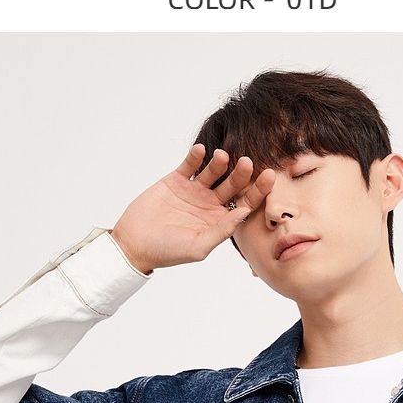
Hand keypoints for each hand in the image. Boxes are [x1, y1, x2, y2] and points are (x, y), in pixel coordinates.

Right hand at [110, 144, 275, 274]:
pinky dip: (195, 156)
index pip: (245, 203)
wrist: (134, 244)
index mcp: (219, 221)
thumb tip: (245, 213)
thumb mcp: (198, 246)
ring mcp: (193, 191)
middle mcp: (210, 204)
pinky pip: (189, 164)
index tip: (269, 176)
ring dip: (219, 162)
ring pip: (213, 172)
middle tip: (247, 162)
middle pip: (232, 185)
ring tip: (222, 156)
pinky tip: (201, 150)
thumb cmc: (166, 252)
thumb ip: (221, 231)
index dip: (258, 190)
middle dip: (241, 173)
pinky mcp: (176, 180)